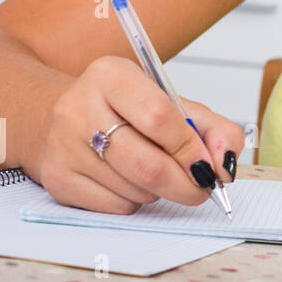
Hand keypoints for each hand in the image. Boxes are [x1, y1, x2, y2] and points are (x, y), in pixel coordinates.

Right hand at [35, 55, 244, 213]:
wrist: (71, 116)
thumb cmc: (130, 110)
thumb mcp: (173, 104)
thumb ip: (212, 128)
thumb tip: (225, 163)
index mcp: (111, 75)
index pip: (159, 117)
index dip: (190, 148)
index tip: (210, 165)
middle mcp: (78, 107)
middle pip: (146, 164)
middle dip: (185, 183)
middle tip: (202, 187)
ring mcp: (62, 146)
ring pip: (134, 189)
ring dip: (160, 190)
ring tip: (157, 170)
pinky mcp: (56, 179)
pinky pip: (115, 206)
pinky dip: (136, 200)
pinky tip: (130, 180)